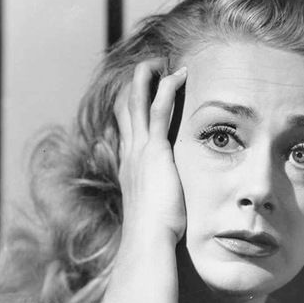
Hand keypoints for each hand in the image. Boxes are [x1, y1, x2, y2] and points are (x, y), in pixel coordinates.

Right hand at [114, 59, 187, 242]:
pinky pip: (160, 111)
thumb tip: (162, 208)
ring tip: (158, 60)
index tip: (141, 96)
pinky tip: (178, 75)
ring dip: (146, 78)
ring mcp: (140, 151)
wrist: (148, 241)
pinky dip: (167, 90)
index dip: (131, 109)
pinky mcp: (156, 151)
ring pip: (137, 102)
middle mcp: (130, 155)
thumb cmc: (153, 234)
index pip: (126, 129)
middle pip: (125, 109)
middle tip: (147, 67)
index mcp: (130, 167)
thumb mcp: (153, 212)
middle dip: (135, 86)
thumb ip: (156, 202)